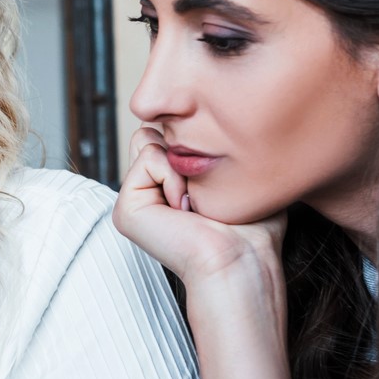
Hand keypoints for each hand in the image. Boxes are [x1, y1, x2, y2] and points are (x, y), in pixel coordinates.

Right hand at [111, 125, 285, 292]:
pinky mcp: (126, 209)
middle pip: (153, 131)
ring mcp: (135, 200)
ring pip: (146, 138)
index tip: (217, 179)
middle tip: (202, 189)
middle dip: (182, 148)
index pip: (170, 135)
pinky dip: (172, 176)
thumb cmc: (251, 229)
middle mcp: (149, 192)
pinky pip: (146, 157)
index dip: (195, 141)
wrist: (240, 258)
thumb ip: (216, 146)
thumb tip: (212, 119)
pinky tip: (184, 207)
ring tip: (194, 199)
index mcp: (170, 186)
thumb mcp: (240, 175)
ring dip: (178, 163)